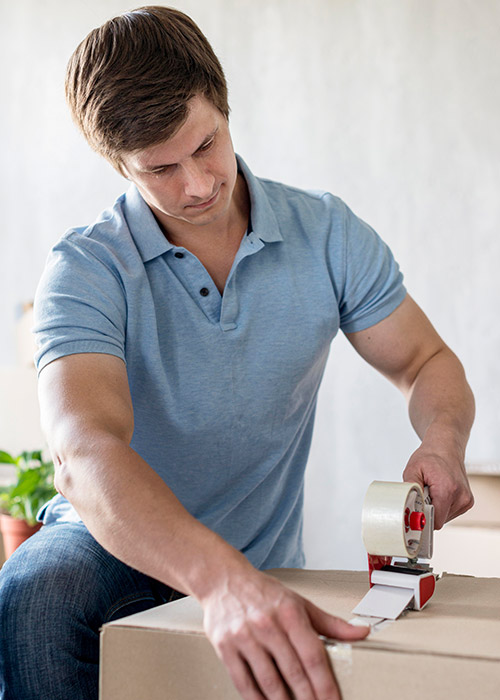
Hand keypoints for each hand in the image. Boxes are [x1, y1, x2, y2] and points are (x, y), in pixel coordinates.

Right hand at [202, 568, 368, 699]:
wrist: (223, 579)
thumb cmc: (263, 593)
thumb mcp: (298, 602)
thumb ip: (329, 622)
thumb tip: (361, 632)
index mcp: (289, 612)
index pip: (313, 655)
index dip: (325, 684)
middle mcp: (267, 624)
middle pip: (293, 672)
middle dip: (308, 699)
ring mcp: (244, 636)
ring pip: (269, 681)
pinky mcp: (225, 647)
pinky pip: (243, 682)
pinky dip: (256, 699)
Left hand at [403, 444, 473, 528]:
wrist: (446, 447)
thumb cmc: (430, 457)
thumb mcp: (412, 470)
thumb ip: (409, 490)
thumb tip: (407, 507)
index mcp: (447, 490)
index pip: (435, 521)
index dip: (423, 517)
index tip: (416, 510)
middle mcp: (461, 497)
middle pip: (439, 520)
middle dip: (428, 510)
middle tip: (424, 493)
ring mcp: (466, 500)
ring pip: (444, 518)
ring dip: (436, 508)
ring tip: (433, 490)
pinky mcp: (467, 501)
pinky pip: (450, 512)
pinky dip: (442, 505)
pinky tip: (440, 492)